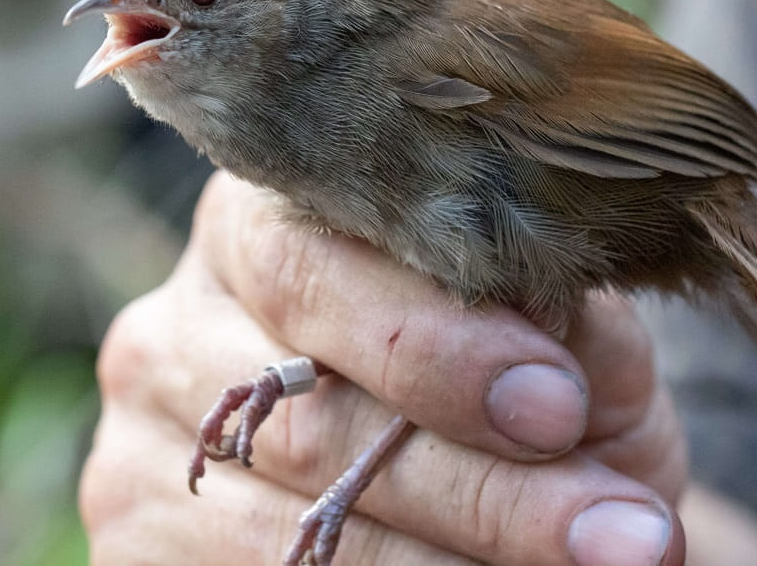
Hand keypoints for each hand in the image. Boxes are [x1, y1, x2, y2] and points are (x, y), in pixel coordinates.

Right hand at [80, 172, 687, 564]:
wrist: (446, 477)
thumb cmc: (508, 376)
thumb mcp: (549, 331)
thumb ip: (554, 316)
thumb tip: (554, 326)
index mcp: (262, 225)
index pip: (317, 268)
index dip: (437, 344)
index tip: (560, 407)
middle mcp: (179, 325)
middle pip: (307, 419)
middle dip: (471, 486)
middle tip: (614, 531)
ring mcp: (144, 444)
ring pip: (289, 533)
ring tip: (602, 564)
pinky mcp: (142, 543)